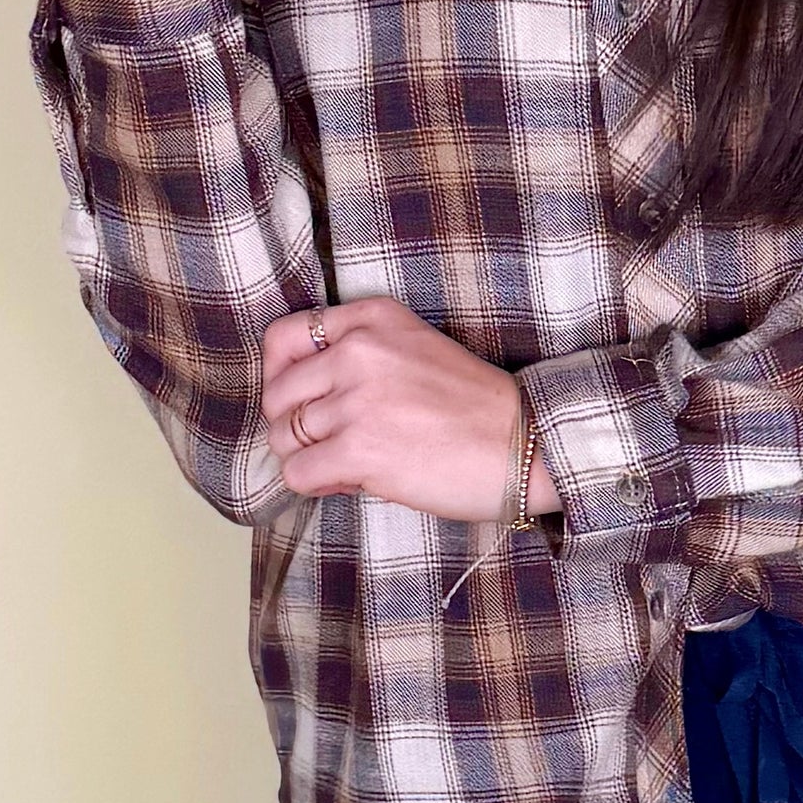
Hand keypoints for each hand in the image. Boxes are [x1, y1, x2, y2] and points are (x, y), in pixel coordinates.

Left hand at [260, 296, 560, 523]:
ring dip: (311, 458)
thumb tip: (296, 399)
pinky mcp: (358, 449)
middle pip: (276, 395)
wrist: (525, 444)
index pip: (283, 338)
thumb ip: (358, 354)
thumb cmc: (475, 406)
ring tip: (352, 462)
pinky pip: (297, 473)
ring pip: (283, 438)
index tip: (298, 400)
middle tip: (330, 443)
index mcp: (373, 319)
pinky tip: (350, 481)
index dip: (280, 376)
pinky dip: (316, 484)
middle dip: (292, 426)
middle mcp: (359, 351)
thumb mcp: (414, 348)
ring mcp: (357, 400)